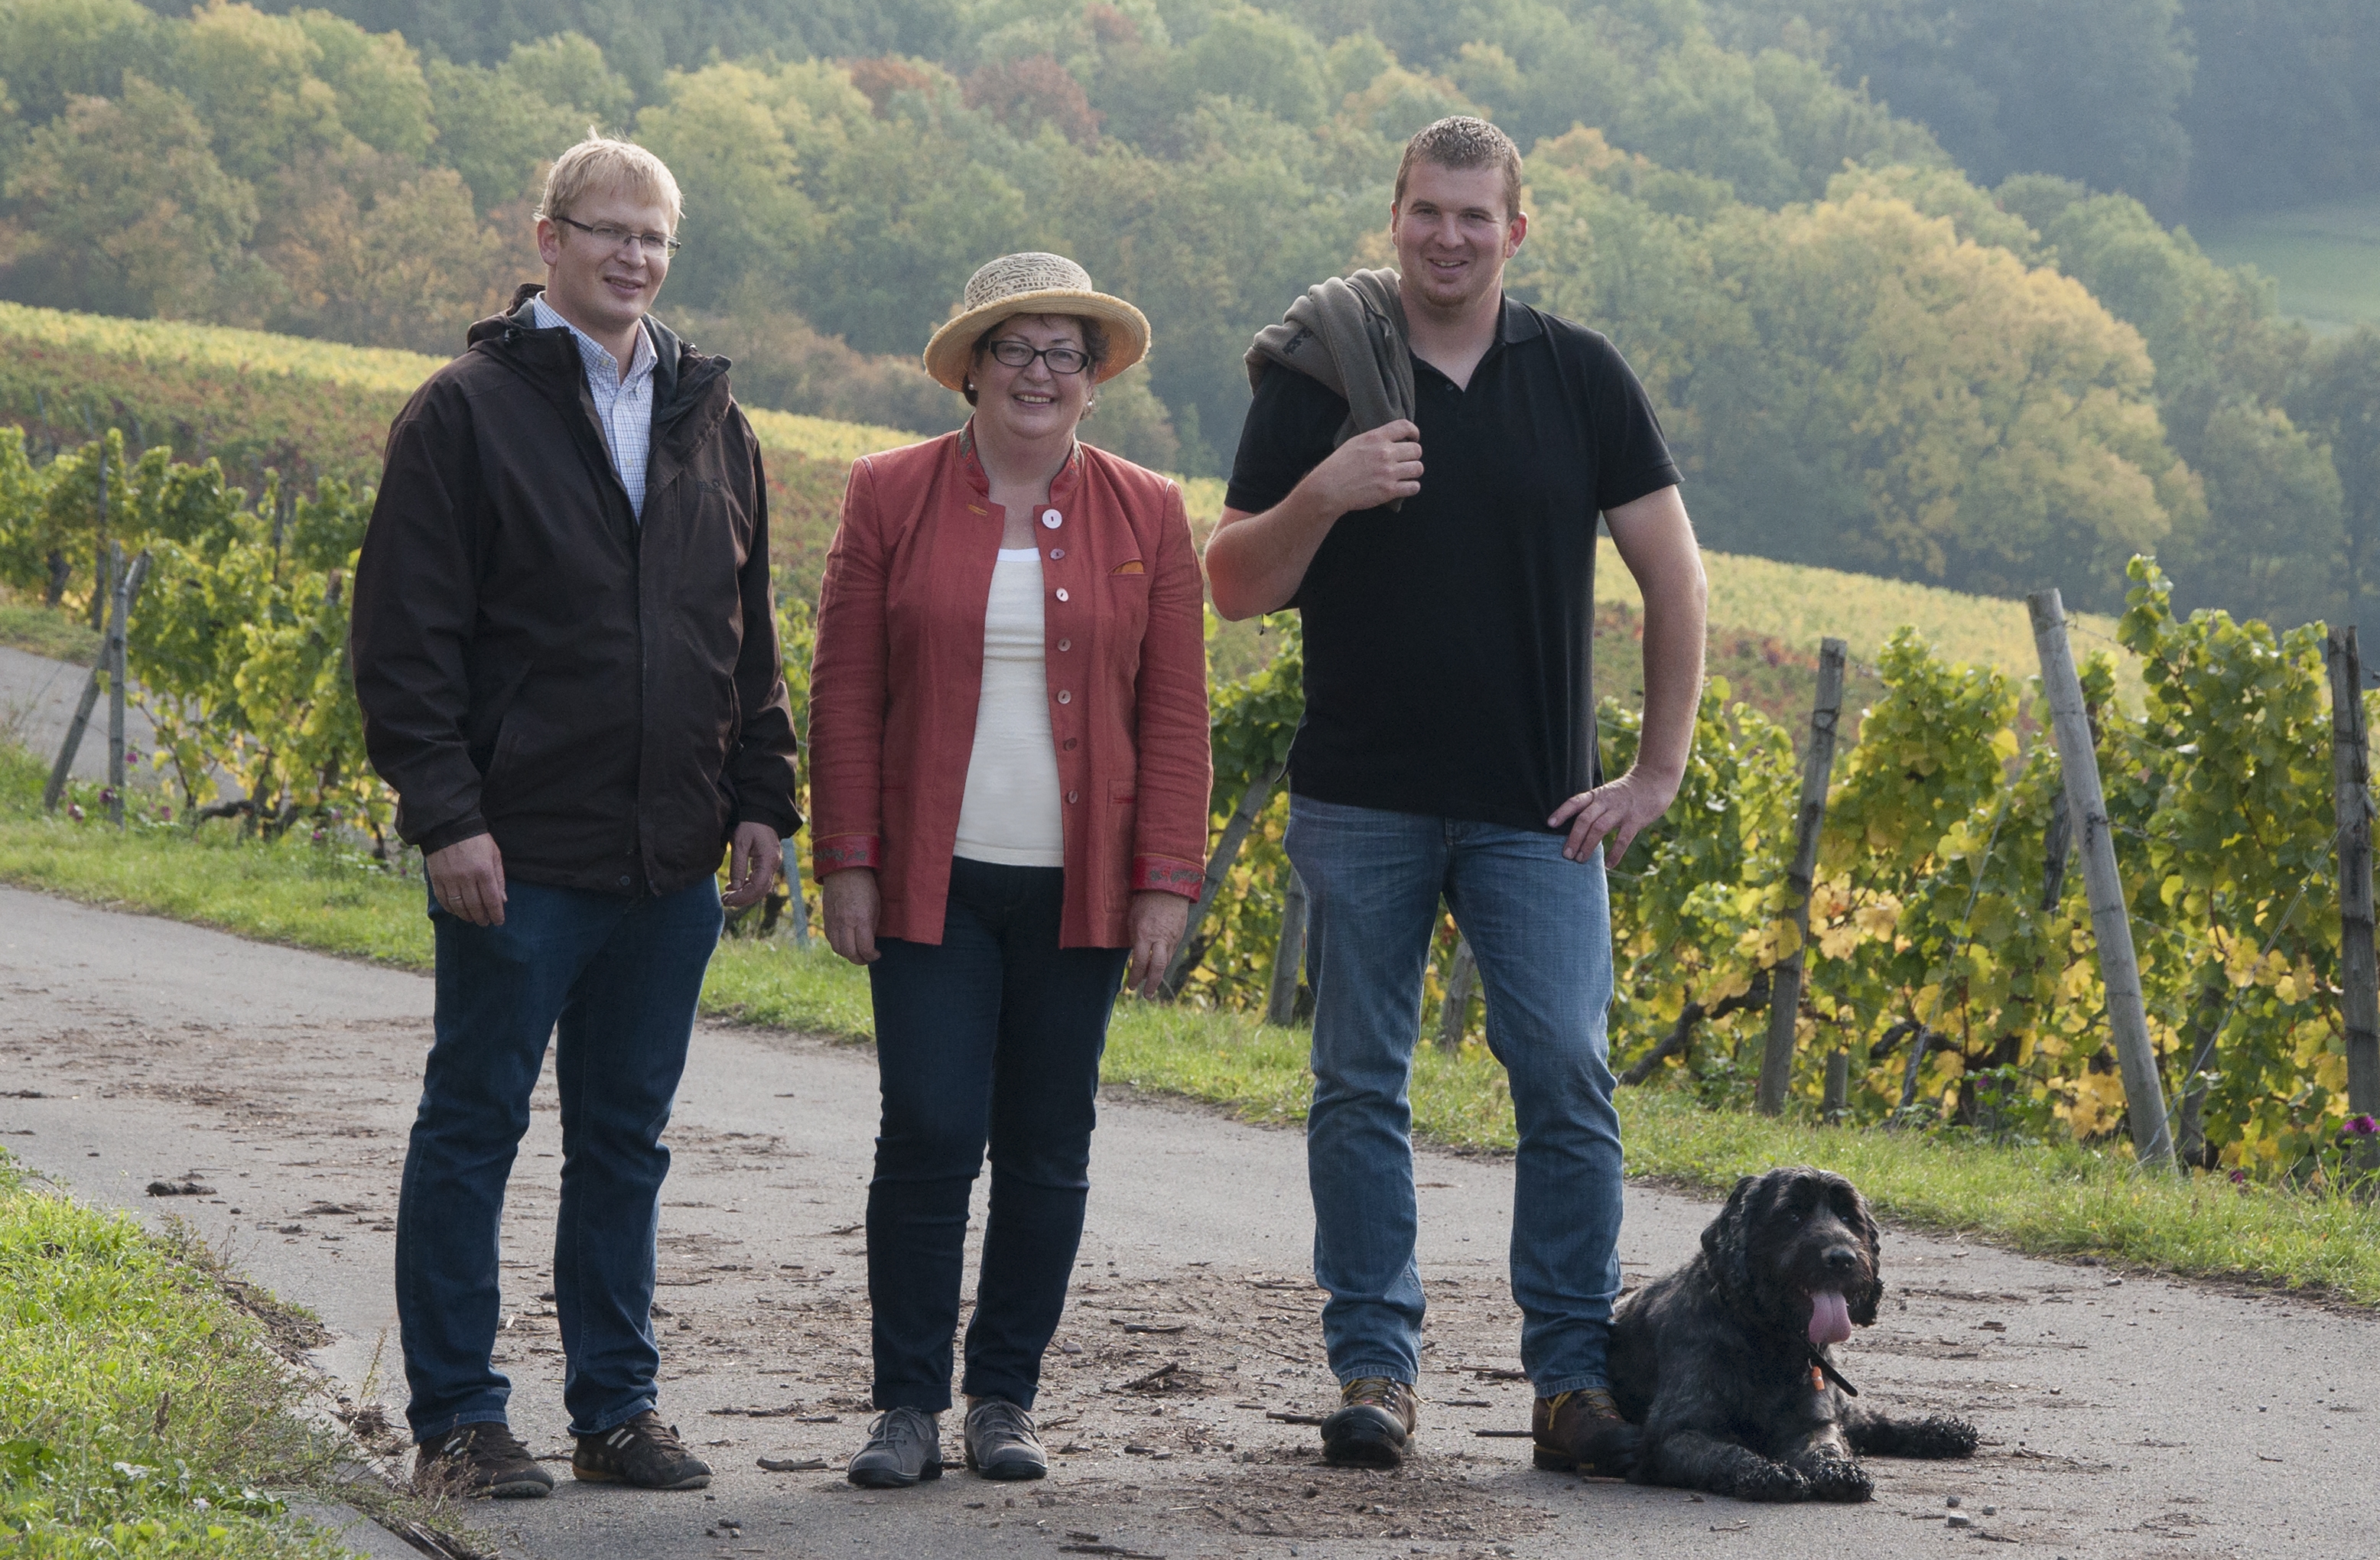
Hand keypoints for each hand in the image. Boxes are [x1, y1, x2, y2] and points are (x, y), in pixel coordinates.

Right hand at [426, 833, 506, 925]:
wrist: (449, 826)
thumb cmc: (477, 840)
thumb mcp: (494, 854)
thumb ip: (499, 878)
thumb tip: (503, 900)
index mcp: (484, 871)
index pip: (492, 900)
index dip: (496, 914)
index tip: (498, 922)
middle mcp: (467, 877)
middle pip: (475, 906)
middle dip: (482, 917)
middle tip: (485, 923)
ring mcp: (450, 879)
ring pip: (459, 906)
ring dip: (467, 916)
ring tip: (472, 919)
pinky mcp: (437, 879)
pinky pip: (444, 900)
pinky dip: (451, 909)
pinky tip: (457, 911)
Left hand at [721, 821, 781, 908]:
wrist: (761, 812)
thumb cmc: (750, 824)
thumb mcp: (740, 842)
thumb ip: (738, 865)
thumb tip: (735, 887)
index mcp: (769, 860)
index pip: (758, 887)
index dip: (742, 896)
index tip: (727, 899)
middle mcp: (773, 865)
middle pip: (761, 891)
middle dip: (743, 899)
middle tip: (724, 901)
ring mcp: (772, 865)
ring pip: (761, 888)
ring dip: (745, 894)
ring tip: (727, 897)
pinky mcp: (767, 863)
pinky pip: (759, 880)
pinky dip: (747, 886)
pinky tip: (733, 887)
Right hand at [821, 867, 881, 964]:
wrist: (844, 870)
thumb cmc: (865, 887)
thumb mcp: (875, 906)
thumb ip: (871, 926)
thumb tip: (870, 942)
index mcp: (861, 919)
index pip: (864, 948)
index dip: (872, 956)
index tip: (877, 954)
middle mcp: (845, 923)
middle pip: (849, 953)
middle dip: (860, 960)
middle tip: (867, 958)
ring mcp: (833, 922)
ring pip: (837, 949)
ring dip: (848, 954)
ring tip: (857, 952)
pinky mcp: (826, 919)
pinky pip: (830, 939)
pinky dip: (839, 945)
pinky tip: (846, 942)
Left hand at [1124, 890, 1191, 998]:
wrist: (1169, 886)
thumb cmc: (1145, 900)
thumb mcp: (1133, 918)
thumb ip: (1134, 938)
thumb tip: (1134, 954)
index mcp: (1145, 935)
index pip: (1139, 963)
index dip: (1135, 977)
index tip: (1131, 986)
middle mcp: (1160, 939)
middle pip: (1158, 968)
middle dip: (1151, 984)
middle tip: (1145, 995)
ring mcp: (1172, 938)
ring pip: (1166, 962)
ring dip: (1157, 974)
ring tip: (1150, 982)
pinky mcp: (1179, 935)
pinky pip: (1171, 952)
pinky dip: (1164, 961)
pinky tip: (1158, 964)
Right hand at [1301, 419, 1422, 514]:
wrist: (1328, 488)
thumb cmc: (1338, 466)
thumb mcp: (1354, 443)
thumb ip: (1374, 439)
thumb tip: (1390, 438)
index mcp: (1376, 438)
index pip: (1405, 426)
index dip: (1413, 432)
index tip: (1413, 438)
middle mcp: (1385, 453)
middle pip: (1416, 450)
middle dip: (1413, 455)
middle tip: (1406, 461)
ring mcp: (1388, 472)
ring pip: (1418, 468)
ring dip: (1413, 471)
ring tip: (1405, 474)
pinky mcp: (1389, 490)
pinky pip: (1414, 487)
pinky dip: (1411, 487)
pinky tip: (1404, 487)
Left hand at [1548, 768, 1682, 866]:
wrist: (1654, 780)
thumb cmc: (1627, 792)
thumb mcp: (1607, 794)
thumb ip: (1593, 808)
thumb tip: (1576, 830)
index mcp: (1597, 795)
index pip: (1575, 802)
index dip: (1562, 812)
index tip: (1550, 824)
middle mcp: (1606, 801)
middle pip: (1584, 819)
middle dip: (1574, 838)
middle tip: (1566, 854)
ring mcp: (1621, 810)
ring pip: (1599, 828)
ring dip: (1588, 845)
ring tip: (1581, 860)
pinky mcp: (1635, 820)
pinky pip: (1623, 839)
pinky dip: (1614, 853)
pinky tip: (1608, 865)